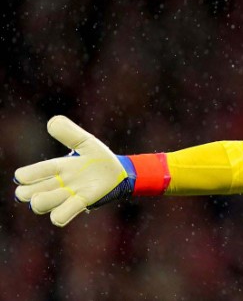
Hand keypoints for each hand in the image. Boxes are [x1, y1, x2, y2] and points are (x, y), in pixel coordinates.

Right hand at [14, 116, 133, 226]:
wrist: (122, 172)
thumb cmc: (100, 159)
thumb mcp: (86, 142)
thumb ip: (69, 133)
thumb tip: (52, 122)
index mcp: (55, 168)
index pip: (26, 176)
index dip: (27, 175)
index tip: (42, 171)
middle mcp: (57, 185)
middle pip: (24, 195)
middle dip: (29, 191)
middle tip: (52, 183)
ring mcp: (68, 196)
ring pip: (39, 205)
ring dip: (46, 200)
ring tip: (64, 191)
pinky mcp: (81, 203)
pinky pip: (59, 217)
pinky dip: (61, 214)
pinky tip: (76, 200)